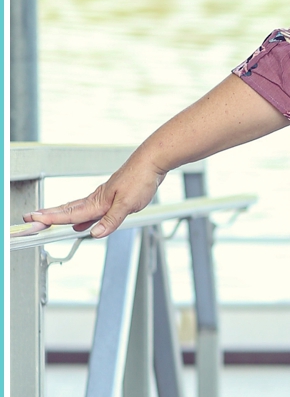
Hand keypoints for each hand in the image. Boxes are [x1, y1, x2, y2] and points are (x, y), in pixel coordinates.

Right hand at [25, 155, 162, 239]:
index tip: (35, 220)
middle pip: (68, 210)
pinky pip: (90, 209)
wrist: (150, 162)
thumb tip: (95, 233)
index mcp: (98, 201)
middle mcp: (96, 199)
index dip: (52, 218)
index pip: (70, 213)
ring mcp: (102, 197)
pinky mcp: (110, 197)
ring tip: (47, 220)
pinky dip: (81, 217)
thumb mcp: (127, 204)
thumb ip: (111, 220)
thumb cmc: (140, 179)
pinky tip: (82, 223)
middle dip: (49, 215)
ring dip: (62, 215)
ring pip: (77, 209)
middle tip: (31, 218)